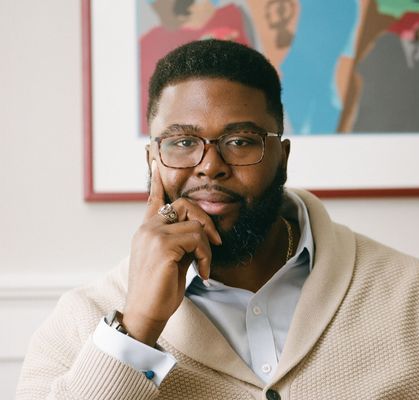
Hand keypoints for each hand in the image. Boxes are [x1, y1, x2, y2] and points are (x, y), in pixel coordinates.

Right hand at [123, 161, 220, 345]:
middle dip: (207, 222)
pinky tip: (202, 273)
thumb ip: (181, 241)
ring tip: (204, 266)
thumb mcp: (173, 260)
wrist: (146, 313)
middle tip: (215, 244)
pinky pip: (197, 239)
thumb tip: (199, 232)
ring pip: (195, 225)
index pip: (154, 199)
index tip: (156, 162)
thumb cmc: (160, 290)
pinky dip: (206, 256)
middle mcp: (147, 228)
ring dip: (207, 247)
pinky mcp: (162, 245)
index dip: (157, 181)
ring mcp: (153, 235)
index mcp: (147, 230)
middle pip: (186, 205)